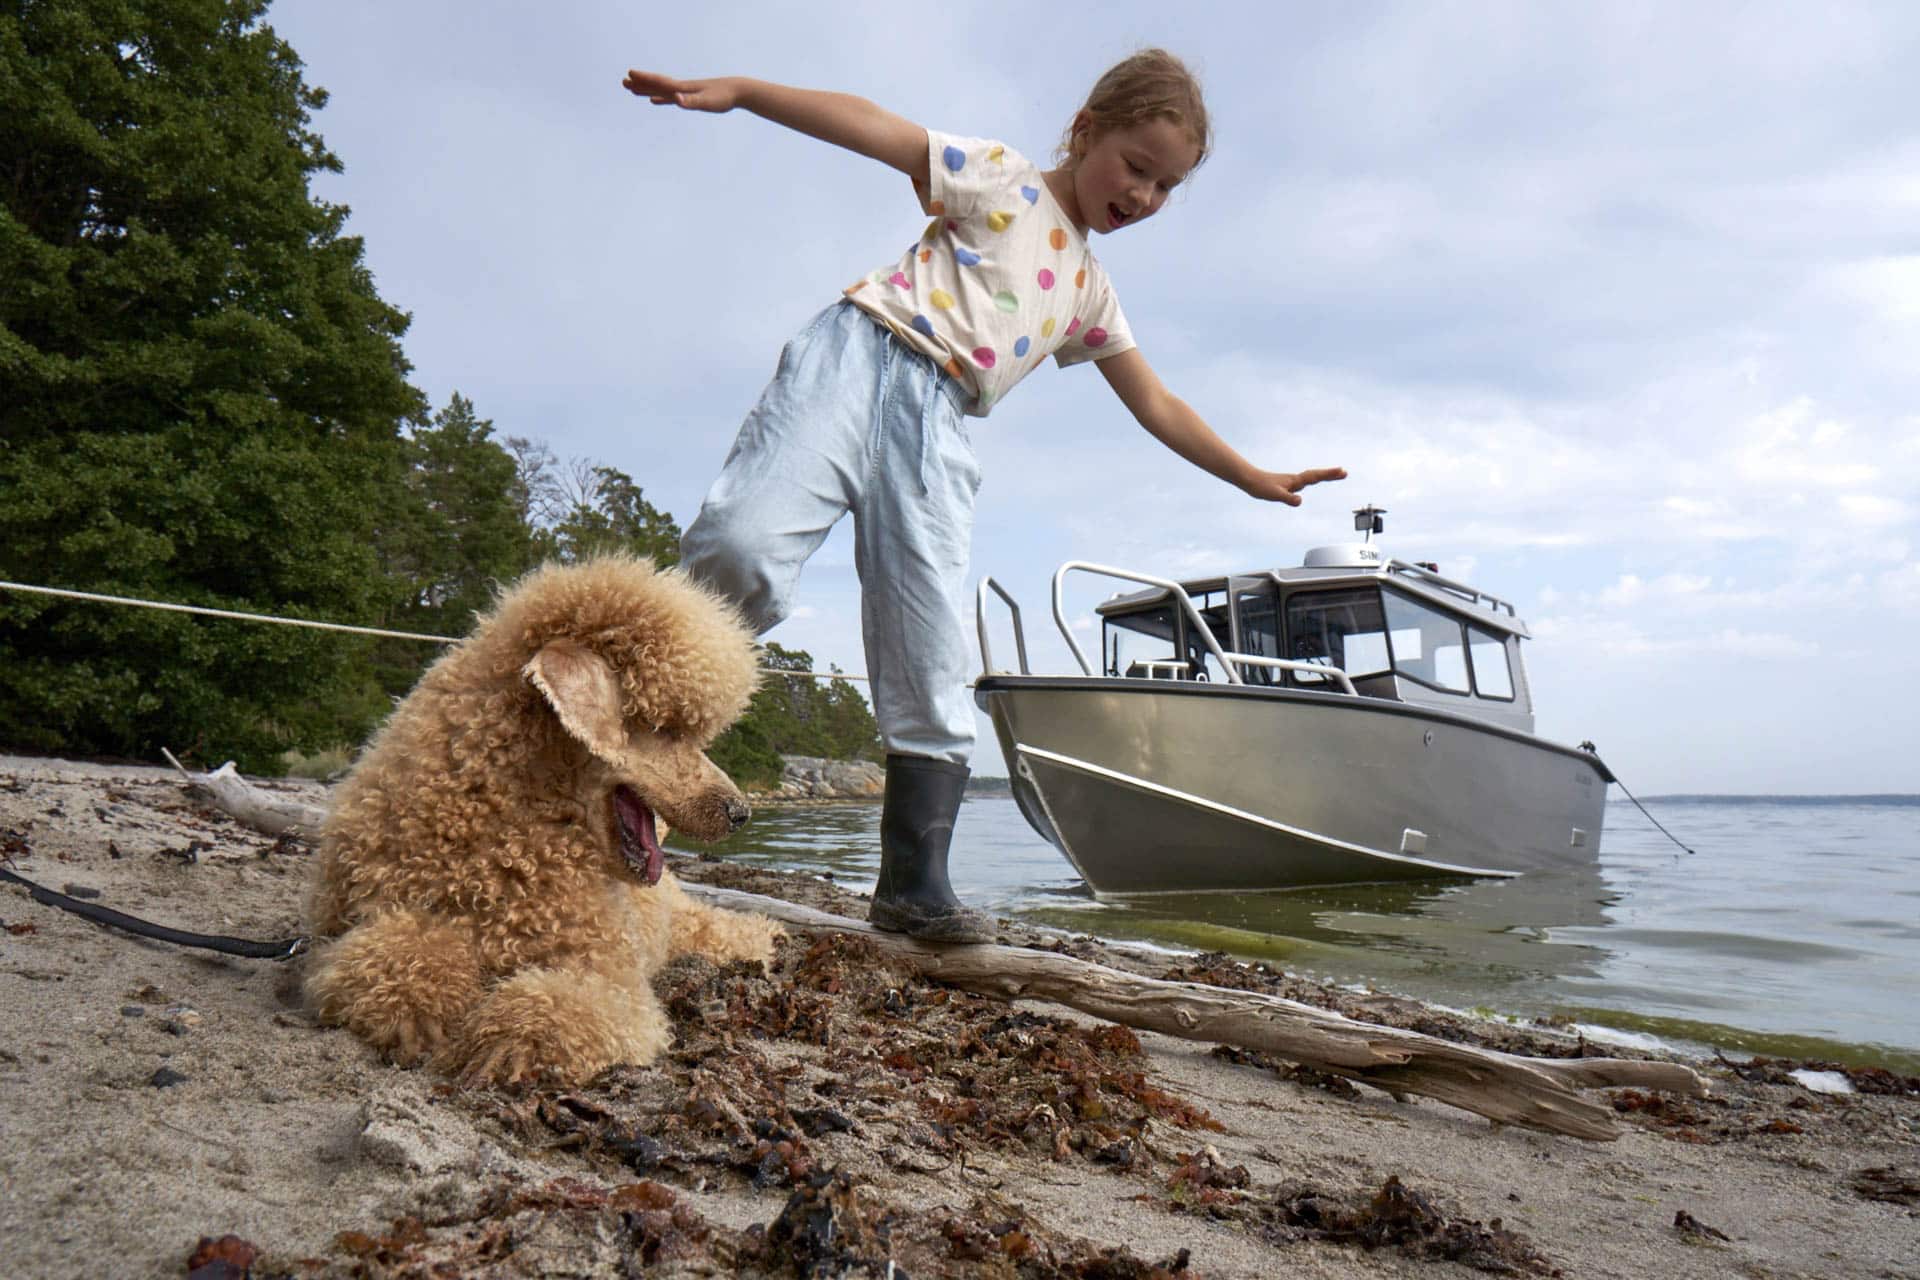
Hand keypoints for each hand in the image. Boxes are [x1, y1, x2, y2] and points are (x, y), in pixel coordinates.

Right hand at [621, 70, 743, 112]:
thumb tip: (677, 99)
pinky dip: (661, 98)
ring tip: (632, 89)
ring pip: (661, 90)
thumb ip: (691, 101)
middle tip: (623, 82)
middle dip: (640, 84)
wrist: (736, 91)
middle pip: (656, 85)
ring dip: (646, 89)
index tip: (629, 75)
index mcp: (682, 88)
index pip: (660, 83)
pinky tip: (654, 100)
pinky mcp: (690, 97)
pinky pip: (671, 97)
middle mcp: (681, 88)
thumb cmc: (722, 97)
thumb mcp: (706, 101)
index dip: (645, 79)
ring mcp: (685, 92)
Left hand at [1242, 466, 1347, 506]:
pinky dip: (1313, 479)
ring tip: (1336, 474)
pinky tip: (1311, 481)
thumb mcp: (1275, 495)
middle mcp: (1295, 480)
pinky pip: (1304, 481)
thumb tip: (1300, 501)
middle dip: (1330, 474)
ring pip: (1311, 477)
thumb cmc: (1261, 487)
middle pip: (1316, 475)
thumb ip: (1288, 498)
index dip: (1328, 475)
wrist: (1249, 480)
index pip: (1315, 477)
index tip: (1341, 471)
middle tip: (1344, 472)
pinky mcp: (1287, 484)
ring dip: (1324, 475)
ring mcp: (1292, 481)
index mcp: (1295, 481)